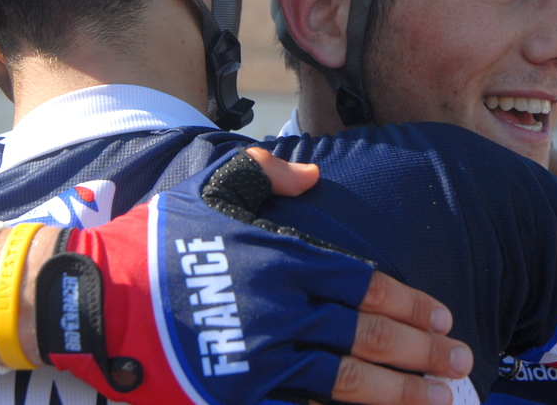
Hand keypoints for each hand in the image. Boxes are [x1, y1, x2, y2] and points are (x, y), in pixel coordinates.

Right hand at [32, 148, 472, 404]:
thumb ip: (270, 175)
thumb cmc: (158, 241)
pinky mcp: (235, 393)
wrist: (93, 297)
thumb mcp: (212, 189)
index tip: (444, 318)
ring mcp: (259, 357)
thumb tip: (315, 173)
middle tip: (463, 362)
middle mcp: (281, 309)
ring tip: (441, 399)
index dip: (409, 303)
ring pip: (347, 380)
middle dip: (423, 352)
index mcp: (282, 259)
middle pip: (369, 335)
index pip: (365, 284)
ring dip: (400, 392)